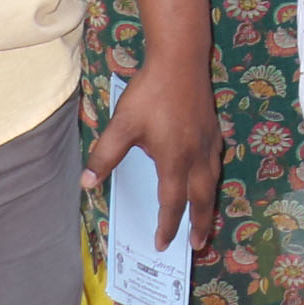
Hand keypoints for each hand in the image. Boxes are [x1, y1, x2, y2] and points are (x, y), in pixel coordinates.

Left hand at [79, 53, 220, 260]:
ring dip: (209, 204)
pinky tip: (208, 174)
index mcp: (175, 159)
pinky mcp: (213, 129)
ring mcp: (209, 141)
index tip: (162, 243)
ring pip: (213, 181)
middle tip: (198, 244)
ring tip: (206, 218)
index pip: (173, 202)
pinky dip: (213, 178)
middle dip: (200, 223)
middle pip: (202, 198)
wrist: (181, 59)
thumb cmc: (151, 93)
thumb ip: (105, 155)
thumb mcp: (122, 125)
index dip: (168, 225)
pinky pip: (216, 162)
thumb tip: (87, 183)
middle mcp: (197, 155)